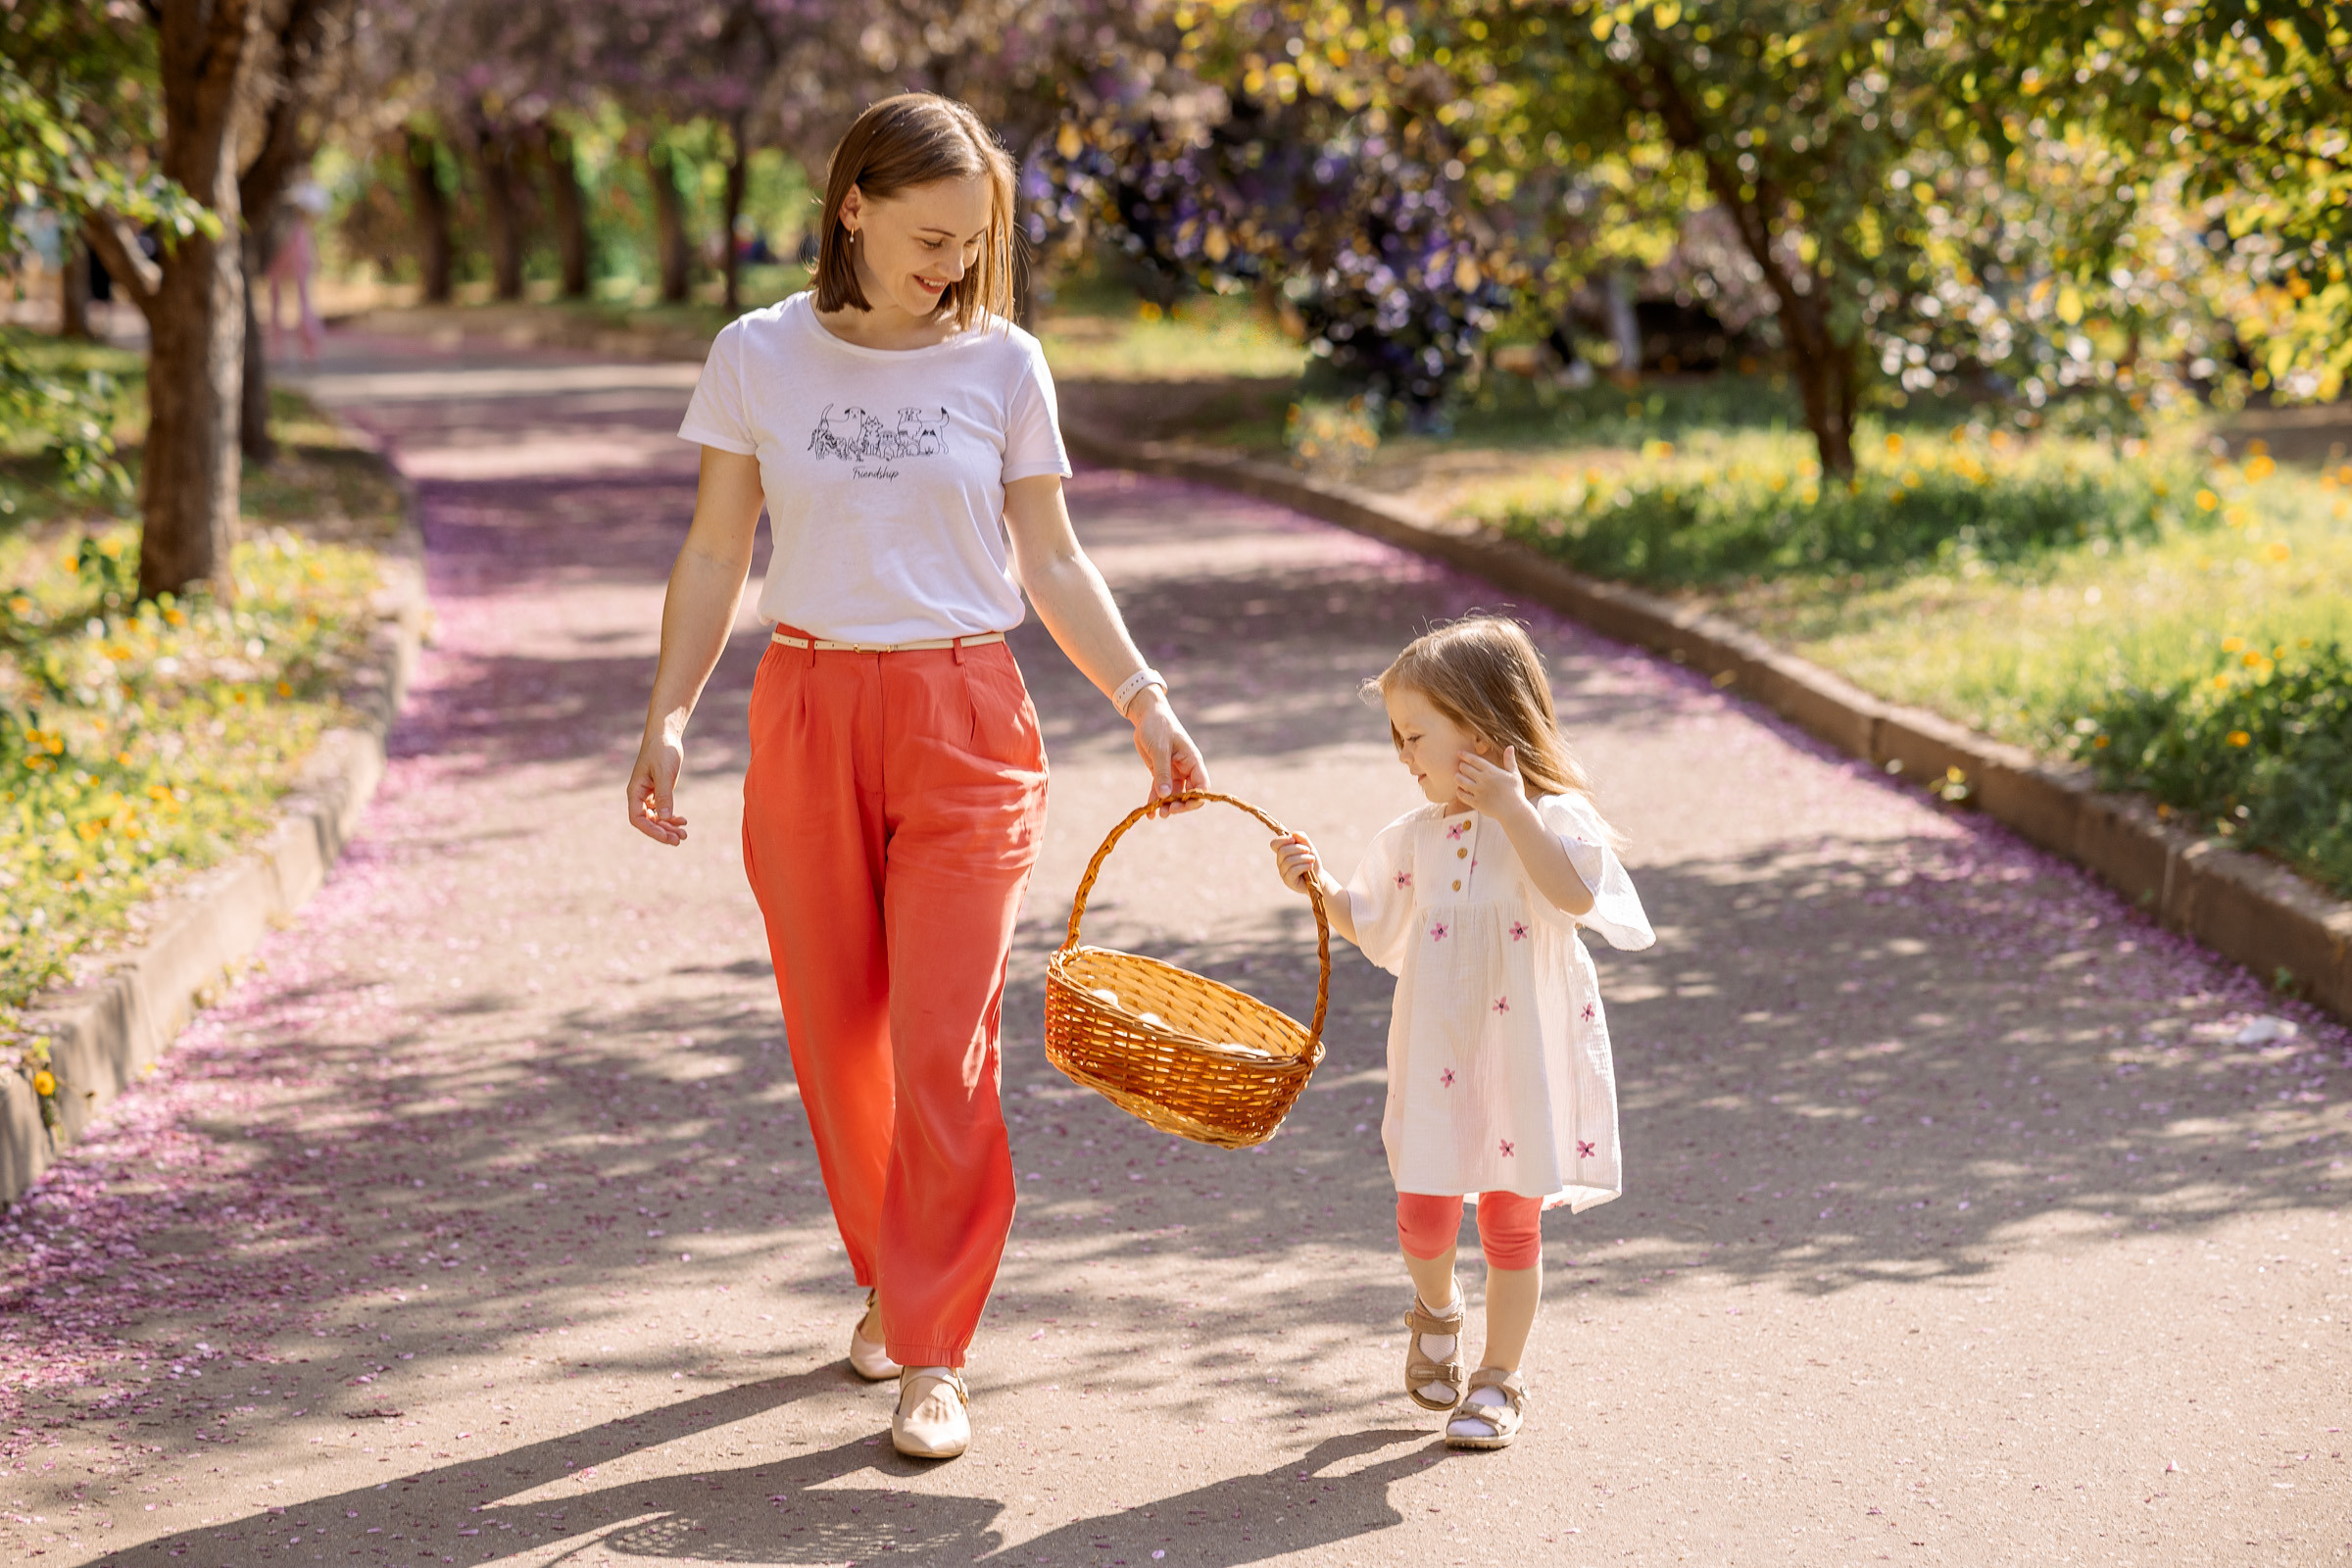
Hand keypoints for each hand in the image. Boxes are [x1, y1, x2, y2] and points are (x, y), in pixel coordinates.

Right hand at [627, 727, 688, 844]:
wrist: (666, 735)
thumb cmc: (662, 751)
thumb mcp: (664, 773)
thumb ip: (664, 795)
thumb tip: (664, 818)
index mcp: (635, 791)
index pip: (637, 818)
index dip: (651, 830)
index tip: (667, 837)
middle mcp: (640, 796)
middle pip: (648, 822)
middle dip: (663, 832)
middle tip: (679, 840)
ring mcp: (649, 794)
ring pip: (656, 818)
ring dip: (668, 828)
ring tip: (684, 835)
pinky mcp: (659, 791)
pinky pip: (663, 811)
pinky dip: (672, 818)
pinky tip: (683, 821)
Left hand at [1129, 687, 1209, 816]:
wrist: (1147, 716)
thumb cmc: (1158, 727)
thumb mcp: (1160, 749)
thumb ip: (1163, 773)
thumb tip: (1165, 796)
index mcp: (1193, 762)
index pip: (1202, 786)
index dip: (1195, 799)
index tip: (1180, 806)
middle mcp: (1186, 769)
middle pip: (1189, 794)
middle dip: (1180, 805)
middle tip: (1166, 812)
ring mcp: (1173, 772)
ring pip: (1173, 795)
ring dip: (1166, 806)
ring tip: (1156, 814)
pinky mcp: (1160, 772)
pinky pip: (1160, 790)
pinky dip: (1155, 801)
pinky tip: (1149, 813)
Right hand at [1272, 832, 1326, 896]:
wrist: (1319, 877)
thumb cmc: (1311, 861)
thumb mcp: (1309, 847)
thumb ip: (1302, 838)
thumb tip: (1293, 834)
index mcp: (1283, 852)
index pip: (1274, 844)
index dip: (1282, 840)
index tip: (1293, 839)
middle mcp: (1280, 862)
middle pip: (1282, 851)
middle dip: (1297, 848)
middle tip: (1308, 850)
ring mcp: (1283, 872)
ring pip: (1289, 861)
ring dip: (1303, 858)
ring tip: (1312, 859)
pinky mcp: (1288, 881)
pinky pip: (1293, 871)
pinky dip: (1304, 866)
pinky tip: (1310, 866)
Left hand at [1454, 744, 1525, 818]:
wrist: (1514, 810)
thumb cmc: (1515, 792)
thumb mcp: (1514, 774)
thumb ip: (1510, 761)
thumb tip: (1510, 747)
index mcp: (1492, 771)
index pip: (1474, 760)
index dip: (1465, 756)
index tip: (1459, 753)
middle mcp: (1483, 780)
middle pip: (1465, 769)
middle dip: (1461, 766)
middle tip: (1461, 767)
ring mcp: (1478, 791)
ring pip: (1460, 781)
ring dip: (1457, 777)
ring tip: (1458, 777)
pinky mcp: (1475, 802)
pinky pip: (1461, 795)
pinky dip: (1459, 791)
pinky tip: (1460, 790)